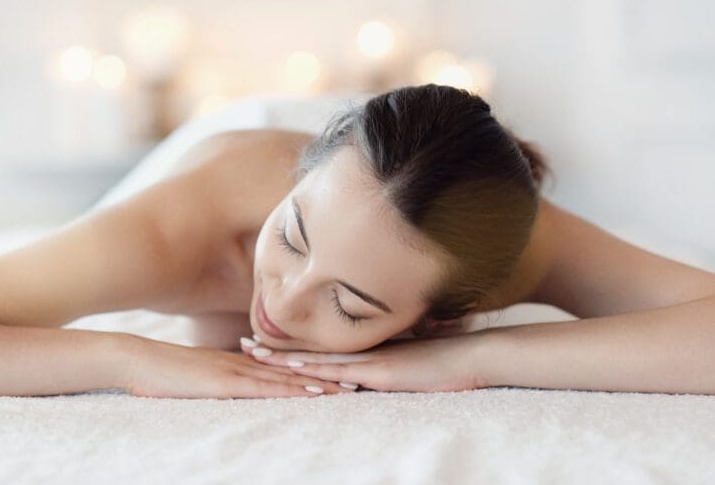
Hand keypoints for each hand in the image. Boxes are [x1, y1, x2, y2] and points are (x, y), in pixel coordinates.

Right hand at [120, 334, 357, 398]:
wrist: (134, 359)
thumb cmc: (158, 370)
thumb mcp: (194, 374)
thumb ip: (215, 377)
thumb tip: (231, 387)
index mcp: (235, 360)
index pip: (279, 366)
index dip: (309, 369)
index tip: (336, 373)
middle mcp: (241, 362)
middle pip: (290, 370)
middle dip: (323, 376)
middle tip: (357, 380)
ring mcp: (233, 370)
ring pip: (284, 378)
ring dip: (316, 384)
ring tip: (345, 389)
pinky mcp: (224, 383)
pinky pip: (262, 387)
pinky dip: (289, 390)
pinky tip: (309, 393)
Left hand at [240, 331, 488, 392]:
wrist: (473, 356)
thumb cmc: (447, 362)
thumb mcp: (410, 365)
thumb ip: (390, 365)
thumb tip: (375, 374)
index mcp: (364, 349)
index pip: (320, 347)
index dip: (290, 345)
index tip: (264, 339)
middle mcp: (361, 350)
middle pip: (310, 350)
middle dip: (275, 349)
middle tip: (242, 342)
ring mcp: (368, 359)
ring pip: (317, 359)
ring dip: (284, 358)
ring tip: (252, 353)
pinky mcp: (379, 372)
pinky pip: (341, 373)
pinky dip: (315, 372)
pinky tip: (293, 372)